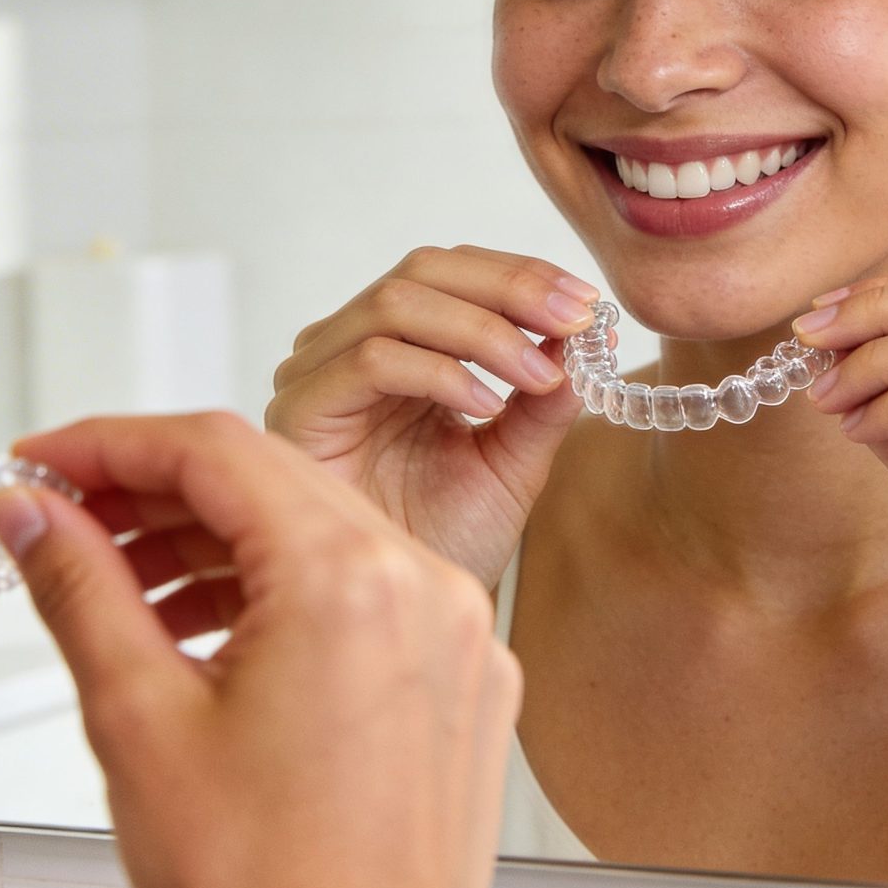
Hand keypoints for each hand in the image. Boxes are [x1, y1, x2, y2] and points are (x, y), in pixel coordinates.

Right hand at [0, 413, 518, 887]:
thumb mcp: (137, 721)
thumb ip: (79, 589)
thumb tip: (31, 514)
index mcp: (347, 581)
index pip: (212, 450)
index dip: (108, 445)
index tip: (41, 463)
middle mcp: (424, 589)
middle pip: (270, 482)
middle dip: (154, 493)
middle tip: (63, 520)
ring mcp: (458, 636)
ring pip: (320, 537)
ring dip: (214, 545)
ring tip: (118, 586)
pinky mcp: (466, 684)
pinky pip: (367, 597)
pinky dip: (282, 596)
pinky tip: (205, 632)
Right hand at [266, 246, 599, 586]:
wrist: (406, 617)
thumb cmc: (446, 541)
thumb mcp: (513, 458)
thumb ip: (543, 395)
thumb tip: (585, 330)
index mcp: (396, 344)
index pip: (452, 271)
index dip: (521, 274)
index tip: (589, 303)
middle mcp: (345, 348)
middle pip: (422, 270)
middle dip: (508, 288)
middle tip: (574, 321)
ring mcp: (315, 376)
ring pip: (395, 304)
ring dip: (482, 330)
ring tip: (538, 374)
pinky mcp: (298, 412)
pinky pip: (369, 360)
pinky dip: (439, 371)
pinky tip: (486, 404)